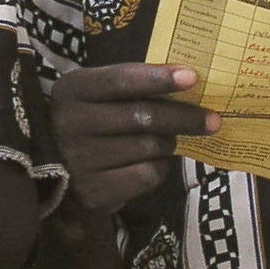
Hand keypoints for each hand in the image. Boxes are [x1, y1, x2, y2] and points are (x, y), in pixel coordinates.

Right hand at [47, 62, 216, 213]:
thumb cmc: (90, 122)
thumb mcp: (97, 95)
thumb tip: (189, 81)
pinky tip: (153, 162)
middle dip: (183, 117)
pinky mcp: (95, 191)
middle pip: (142, 116)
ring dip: (169, 142)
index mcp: (73, 90)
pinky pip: (146, 175)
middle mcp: (72, 124)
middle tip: (213, 120)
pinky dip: (160, 167)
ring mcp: (81, 160)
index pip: (121, 80)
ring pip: (149, 147)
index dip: (158, 78)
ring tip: (169, 139)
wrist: (56, 173)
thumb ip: (131, 86)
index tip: (193, 77)